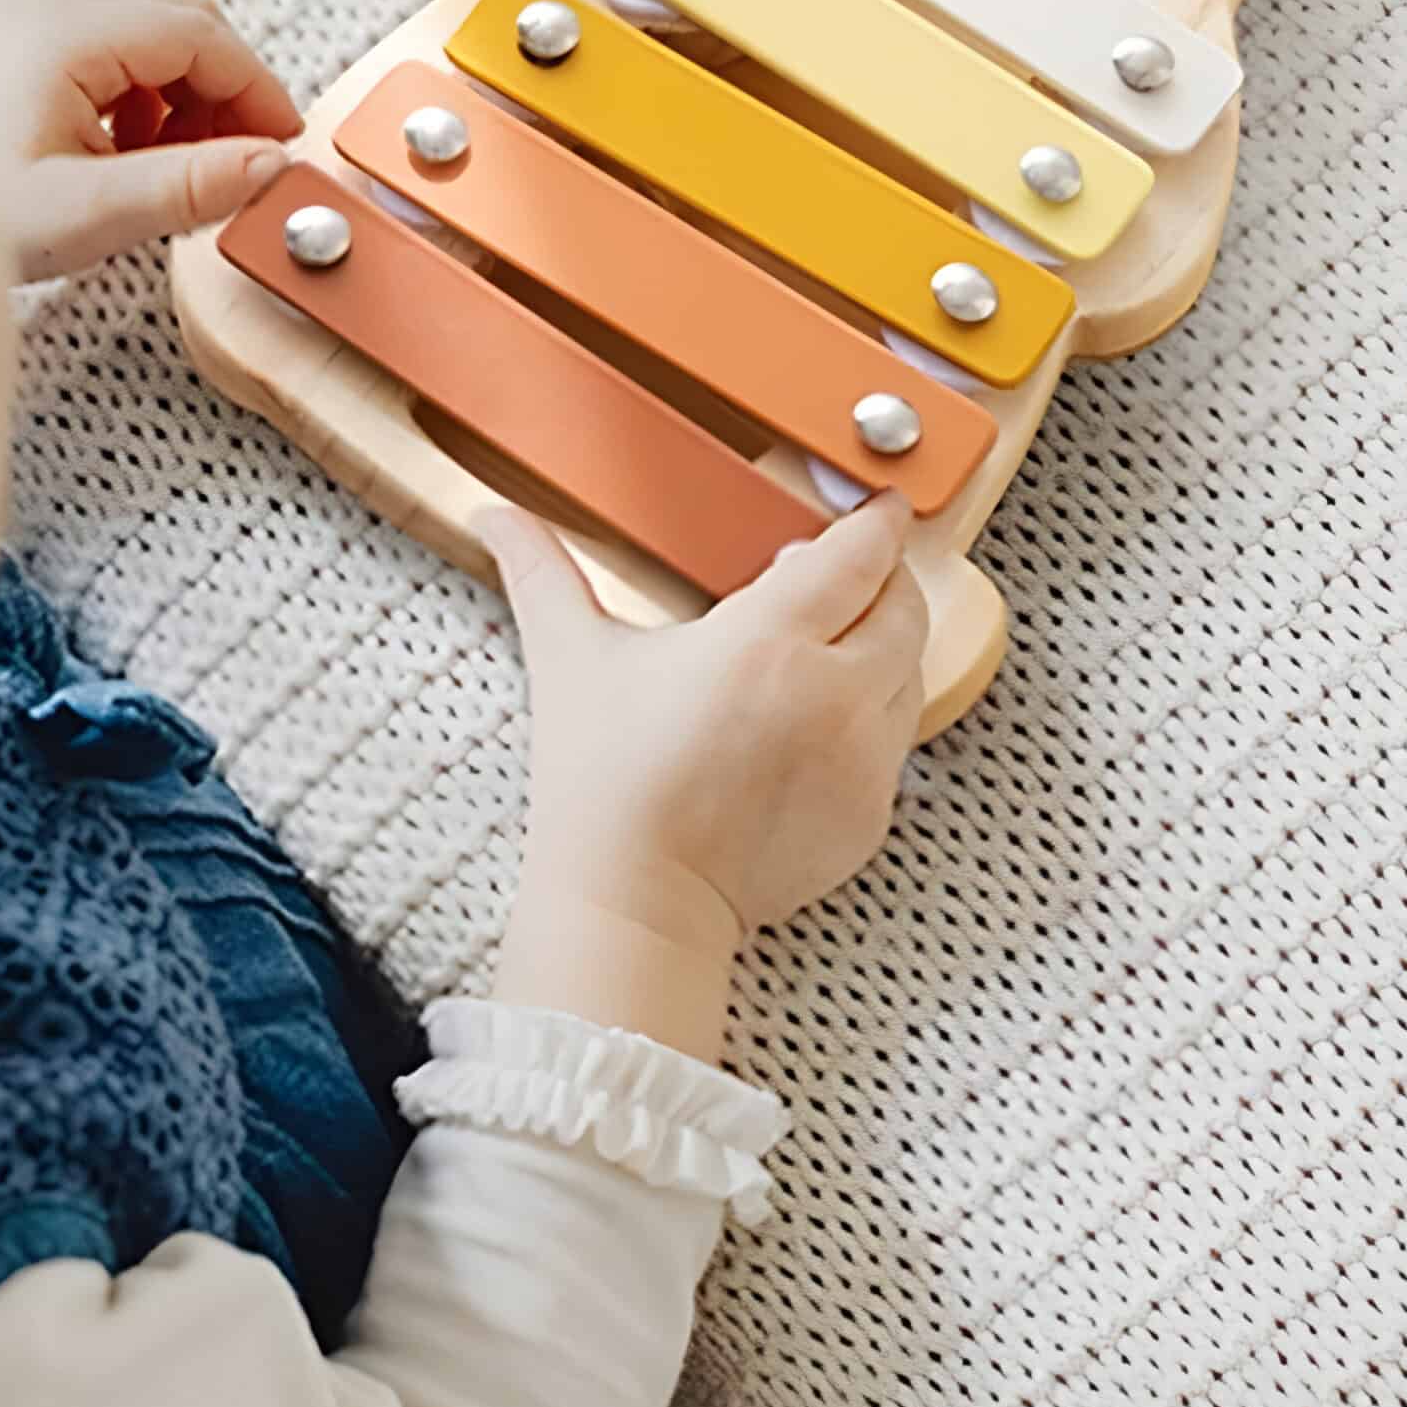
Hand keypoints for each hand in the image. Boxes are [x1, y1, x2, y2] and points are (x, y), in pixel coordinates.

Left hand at [0, 0, 298, 281]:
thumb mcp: (85, 212)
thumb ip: (184, 187)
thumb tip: (267, 166)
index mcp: (70, 31)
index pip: (204, 35)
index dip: (257, 91)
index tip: (281, 147)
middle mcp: (55, 5)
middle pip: (187, 23)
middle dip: (229, 92)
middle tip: (241, 164)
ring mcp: (40, 17)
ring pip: (156, 35)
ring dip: (189, 97)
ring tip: (179, 171)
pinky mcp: (29, 44)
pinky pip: (119, 51)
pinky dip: (149, 98)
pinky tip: (133, 158)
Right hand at [480, 493, 925, 1057]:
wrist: (635, 899)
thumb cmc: (602, 781)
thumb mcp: (571, 658)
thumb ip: (540, 571)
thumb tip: (496, 519)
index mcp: (767, 641)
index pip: (857, 556)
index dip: (875, 522)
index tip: (876, 507)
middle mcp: (832, 693)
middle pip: (904, 607)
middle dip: (886, 578)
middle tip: (852, 570)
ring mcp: (861, 759)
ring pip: (910, 674)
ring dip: (884, 647)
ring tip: (834, 644)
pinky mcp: (870, 814)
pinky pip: (895, 745)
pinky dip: (871, 721)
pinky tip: (816, 724)